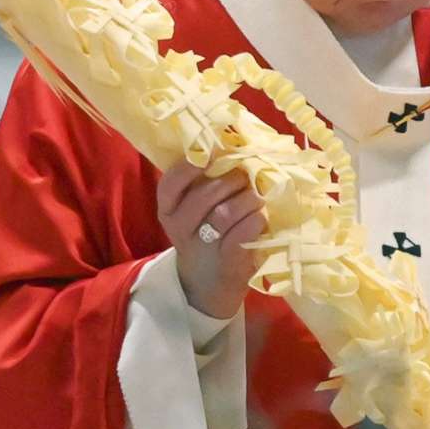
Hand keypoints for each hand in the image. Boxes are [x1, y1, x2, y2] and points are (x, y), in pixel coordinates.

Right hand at [155, 162, 264, 321]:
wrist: (207, 282)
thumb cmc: (204, 233)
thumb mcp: (192, 210)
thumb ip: (203, 182)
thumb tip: (233, 146)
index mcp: (168, 209)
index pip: (170, 184)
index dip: (189, 167)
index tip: (211, 155)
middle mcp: (180, 228)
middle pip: (204, 196)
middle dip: (231, 180)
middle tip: (246, 176)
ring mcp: (203, 248)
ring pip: (224, 214)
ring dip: (247, 199)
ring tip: (257, 197)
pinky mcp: (228, 264)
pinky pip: (242, 235)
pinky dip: (255, 221)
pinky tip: (260, 218)